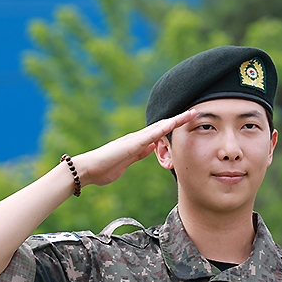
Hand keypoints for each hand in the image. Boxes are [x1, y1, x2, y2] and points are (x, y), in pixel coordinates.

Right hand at [70, 109, 196, 187]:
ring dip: (175, 120)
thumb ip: (138, 154)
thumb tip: (151, 148)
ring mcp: (135, 140)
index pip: (159, 133)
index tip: (187, 122)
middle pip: (162, 126)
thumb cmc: (104, 168)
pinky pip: (150, 135)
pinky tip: (173, 123)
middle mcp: (138, 138)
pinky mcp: (132, 144)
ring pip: (159, 127)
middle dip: (179, 120)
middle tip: (194, 112)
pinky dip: (162, 129)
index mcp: (138, 143)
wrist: (88, 169)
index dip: (173, 127)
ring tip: (190, 113)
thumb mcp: (127, 162)